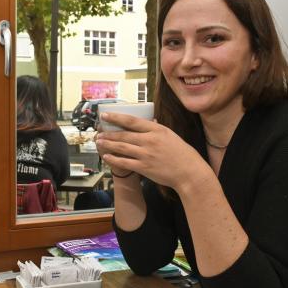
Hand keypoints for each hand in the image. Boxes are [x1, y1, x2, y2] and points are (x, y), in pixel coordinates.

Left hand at [95, 112, 211, 189]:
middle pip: (124, 135)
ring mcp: (146, 155)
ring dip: (108, 145)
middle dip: (109, 133)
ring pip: (122, 148)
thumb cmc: (182, 153)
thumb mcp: (170, 135)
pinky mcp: (144, 168)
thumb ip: (157, 129)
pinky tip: (106, 156)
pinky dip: (114, 159)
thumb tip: (149, 121)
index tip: (105, 115)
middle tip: (98, 132)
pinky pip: (125, 162)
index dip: (116, 117)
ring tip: (99, 142)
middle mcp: (150, 141)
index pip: (132, 121)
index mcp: (156, 130)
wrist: (189, 172)